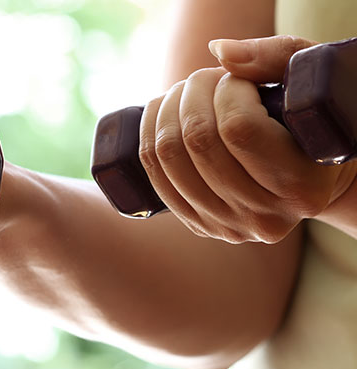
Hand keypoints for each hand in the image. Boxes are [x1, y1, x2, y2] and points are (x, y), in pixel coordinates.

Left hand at [139, 36, 356, 243]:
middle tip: (207, 78)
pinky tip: (163, 112)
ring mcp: (226, 226)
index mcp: (301, 187)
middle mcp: (263, 217)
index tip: (237, 81)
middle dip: (193, 92)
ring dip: (167, 108)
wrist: (308, 179)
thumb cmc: (310, 126)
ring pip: (168, 155)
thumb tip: (218, 51)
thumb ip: (273, 59)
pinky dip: (149, 131)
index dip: (227, 91)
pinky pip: (153, 172)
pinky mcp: (198, 224)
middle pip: (197, 140)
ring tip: (186, 92)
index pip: (239, 129)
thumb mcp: (309, 84)